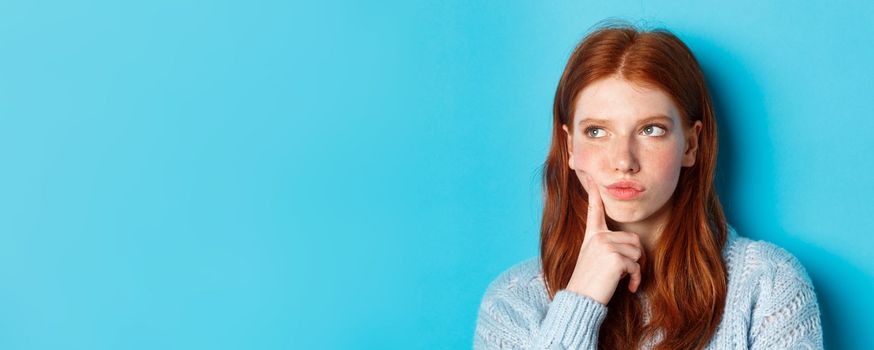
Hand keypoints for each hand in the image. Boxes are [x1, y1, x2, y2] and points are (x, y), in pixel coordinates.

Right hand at [565, 174, 645, 304]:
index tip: (592, 177)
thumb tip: (635, 247)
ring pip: (638, 252)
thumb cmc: (589, 283)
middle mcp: (598, 237)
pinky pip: (637, 265)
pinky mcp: (615, 258)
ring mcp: (606, 246)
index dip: (594, 193)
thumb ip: (609, 247)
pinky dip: (636, 279)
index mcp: (592, 236)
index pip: (594, 210)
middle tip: (626, 272)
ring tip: (623, 280)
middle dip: (635, 257)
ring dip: (636, 269)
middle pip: (633, 239)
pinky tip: (628, 288)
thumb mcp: (594, 259)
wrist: (581, 299)